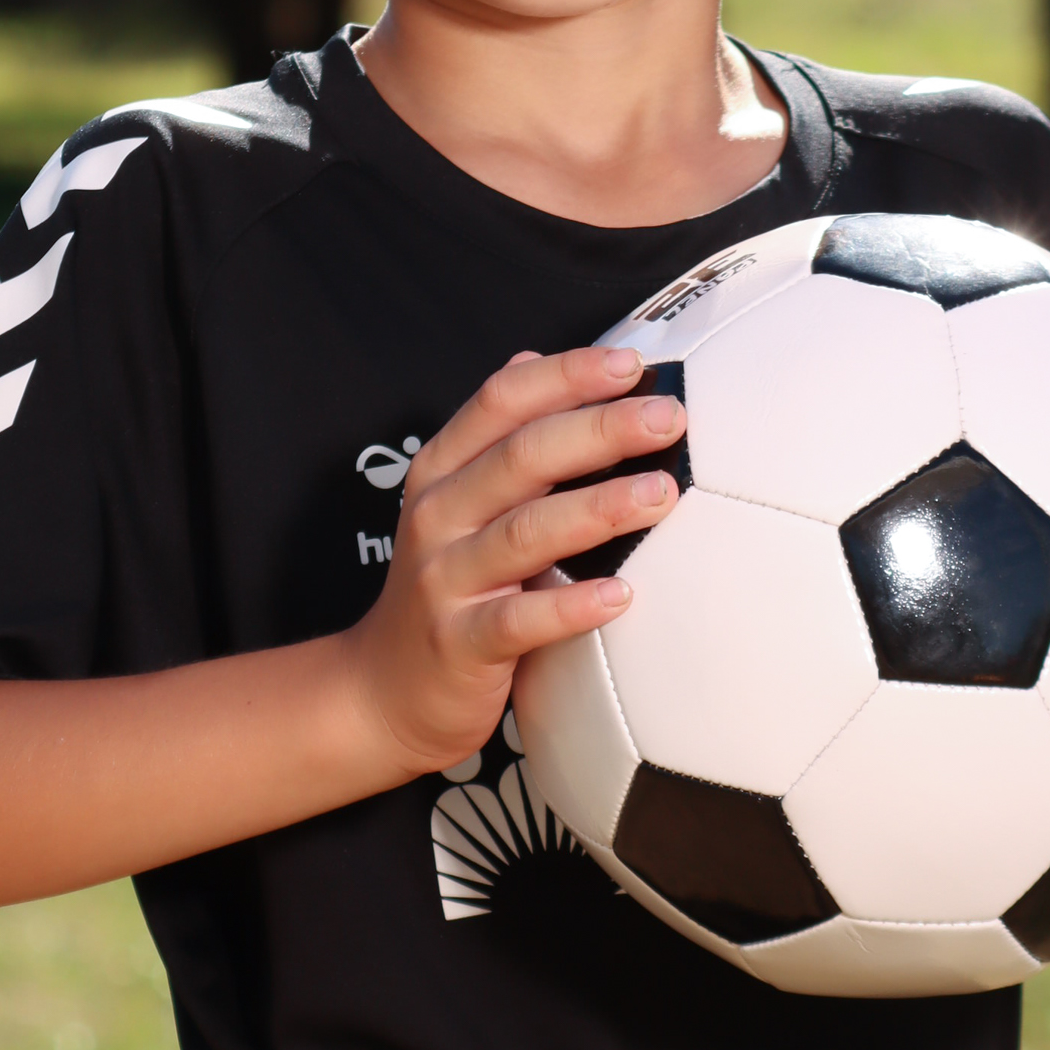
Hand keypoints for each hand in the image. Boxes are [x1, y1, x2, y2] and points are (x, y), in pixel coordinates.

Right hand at [344, 346, 684, 778]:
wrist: (383, 691)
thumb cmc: (448, 589)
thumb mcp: (460, 505)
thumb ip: (499, 440)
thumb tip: (537, 358)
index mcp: (442, 471)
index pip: (501, 401)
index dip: (565, 375)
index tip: (631, 364)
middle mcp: (438, 516)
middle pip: (521, 456)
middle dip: (598, 429)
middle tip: (666, 418)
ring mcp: (445, 580)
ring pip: (524, 532)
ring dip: (597, 508)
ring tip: (660, 493)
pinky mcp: (459, 643)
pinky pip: (519, 621)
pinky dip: (570, 605)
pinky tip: (621, 596)